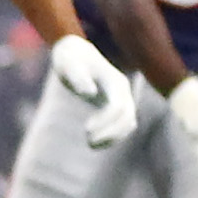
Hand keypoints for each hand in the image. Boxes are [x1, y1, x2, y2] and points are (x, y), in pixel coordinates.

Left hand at [44, 33, 138, 149]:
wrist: (77, 53)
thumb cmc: (70, 59)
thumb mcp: (69, 64)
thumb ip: (79, 77)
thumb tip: (89, 93)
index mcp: (115, 82)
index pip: (119, 106)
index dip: (106, 121)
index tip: (86, 130)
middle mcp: (123, 91)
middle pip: (127, 118)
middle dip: (111, 133)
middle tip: (89, 143)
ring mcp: (121, 98)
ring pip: (128, 123)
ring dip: (114, 137)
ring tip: (91, 145)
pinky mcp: (115, 105)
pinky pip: (122, 124)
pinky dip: (112, 136)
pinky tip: (94, 141)